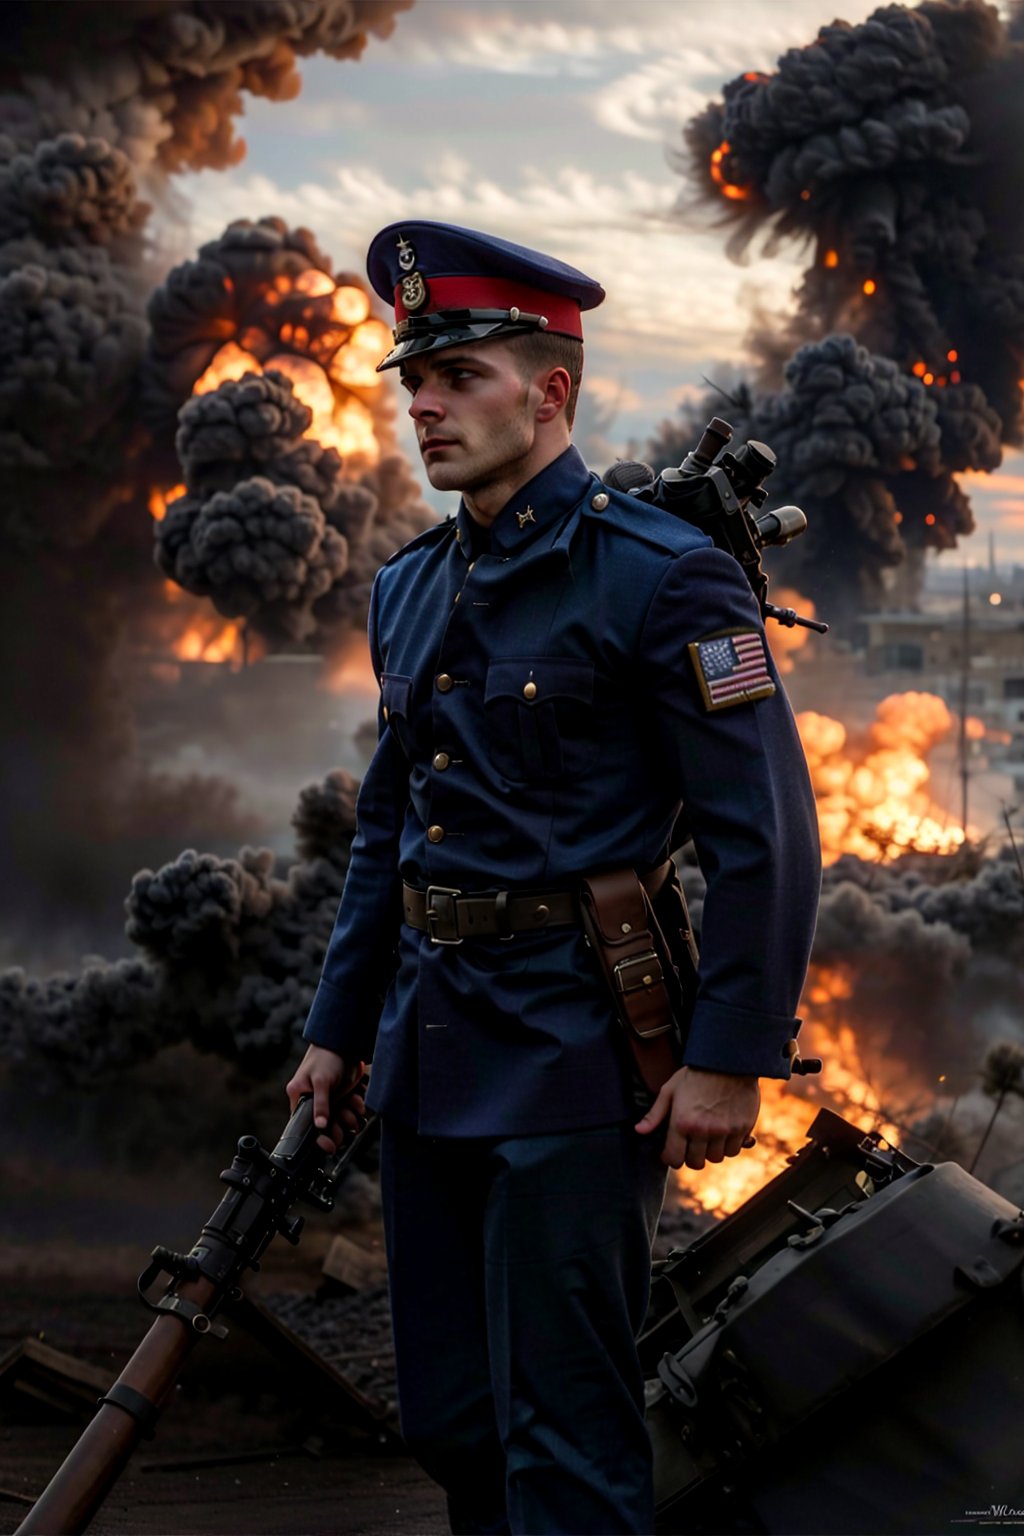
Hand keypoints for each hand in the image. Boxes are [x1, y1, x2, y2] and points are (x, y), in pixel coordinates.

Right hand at [286, 1043, 365, 1154]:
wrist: (345, 1041)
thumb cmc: (326, 1056)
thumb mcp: (321, 1080)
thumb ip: (320, 1104)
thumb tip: (319, 1126)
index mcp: (300, 1098)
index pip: (305, 1128)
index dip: (318, 1139)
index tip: (330, 1146)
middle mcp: (313, 1103)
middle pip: (325, 1129)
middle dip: (339, 1127)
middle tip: (347, 1120)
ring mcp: (328, 1101)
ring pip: (339, 1122)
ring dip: (349, 1117)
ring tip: (352, 1104)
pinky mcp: (341, 1098)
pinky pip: (349, 1112)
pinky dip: (355, 1107)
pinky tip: (356, 1098)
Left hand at [635, 1065, 759, 1169]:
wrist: (727, 1060)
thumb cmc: (696, 1074)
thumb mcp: (670, 1090)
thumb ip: (655, 1114)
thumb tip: (639, 1131)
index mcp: (682, 1122)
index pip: (674, 1158)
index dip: (671, 1158)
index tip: (672, 1153)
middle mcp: (703, 1130)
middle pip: (695, 1162)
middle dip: (691, 1156)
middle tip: (691, 1144)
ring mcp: (724, 1130)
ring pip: (716, 1158)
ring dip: (711, 1151)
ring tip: (708, 1137)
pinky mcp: (742, 1128)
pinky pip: (733, 1150)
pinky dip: (728, 1146)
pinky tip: (724, 1133)